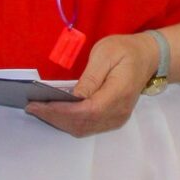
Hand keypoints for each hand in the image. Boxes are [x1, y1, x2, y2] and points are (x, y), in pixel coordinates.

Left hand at [27, 33, 157, 137]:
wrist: (148, 57)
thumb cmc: (126, 50)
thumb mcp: (106, 53)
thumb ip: (91, 77)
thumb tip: (74, 97)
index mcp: (119, 92)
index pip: (87, 110)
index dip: (61, 111)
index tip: (39, 104)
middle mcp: (119, 111)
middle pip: (83, 123)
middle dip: (54, 117)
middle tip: (31, 107)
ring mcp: (117, 118)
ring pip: (83, 128)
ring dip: (59, 122)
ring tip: (38, 110)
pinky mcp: (112, 119)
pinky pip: (87, 126)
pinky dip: (68, 122)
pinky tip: (54, 112)